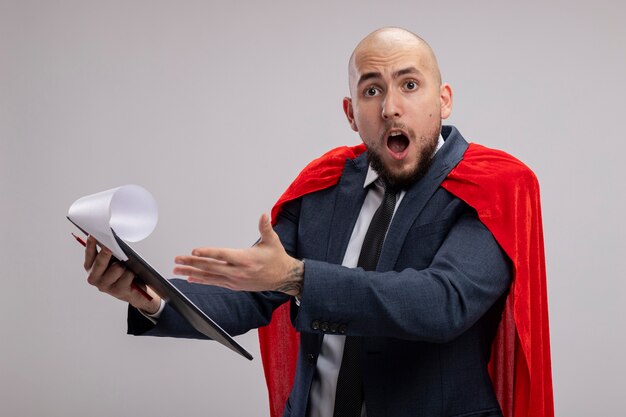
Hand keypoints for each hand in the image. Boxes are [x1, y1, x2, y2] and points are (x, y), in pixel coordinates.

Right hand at [84, 236, 160, 313]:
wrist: (134, 291)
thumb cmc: (122, 271)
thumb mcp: (114, 260)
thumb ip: (109, 252)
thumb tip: (112, 240)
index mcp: (90, 267)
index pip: (89, 253)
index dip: (90, 244)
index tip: (92, 235)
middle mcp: (94, 277)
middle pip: (100, 262)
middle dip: (105, 253)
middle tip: (109, 245)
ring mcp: (105, 286)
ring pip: (117, 268)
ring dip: (125, 265)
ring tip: (128, 266)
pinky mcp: (117, 291)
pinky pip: (128, 275)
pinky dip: (133, 273)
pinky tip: (134, 275)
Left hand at [173, 214, 303, 295]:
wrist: (283, 277)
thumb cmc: (276, 258)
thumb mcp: (273, 241)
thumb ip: (265, 227)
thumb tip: (263, 215)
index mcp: (245, 259)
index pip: (222, 255)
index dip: (208, 253)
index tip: (194, 251)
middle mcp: (238, 271)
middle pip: (211, 266)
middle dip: (192, 263)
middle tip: (177, 260)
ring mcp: (234, 280)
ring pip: (209, 276)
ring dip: (192, 272)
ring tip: (177, 270)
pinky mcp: (234, 285)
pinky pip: (214, 282)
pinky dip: (201, 280)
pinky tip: (190, 278)